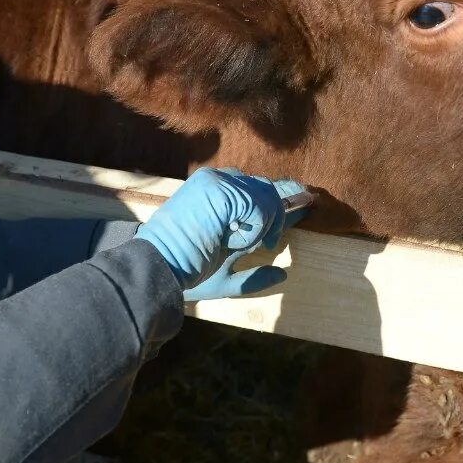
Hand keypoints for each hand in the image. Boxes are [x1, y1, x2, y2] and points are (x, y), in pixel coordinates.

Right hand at [135, 167, 307, 300]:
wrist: (157, 266)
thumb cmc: (185, 274)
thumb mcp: (225, 278)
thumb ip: (252, 277)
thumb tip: (283, 276)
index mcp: (217, 201)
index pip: (258, 192)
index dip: (280, 203)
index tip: (305, 207)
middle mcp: (218, 185)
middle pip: (265, 189)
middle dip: (274, 216)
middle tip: (265, 241)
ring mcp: (218, 184)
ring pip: (265, 196)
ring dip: (260, 224)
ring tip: (237, 242)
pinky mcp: (220, 189)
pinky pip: (258, 203)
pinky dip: (255, 224)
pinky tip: (235, 236)